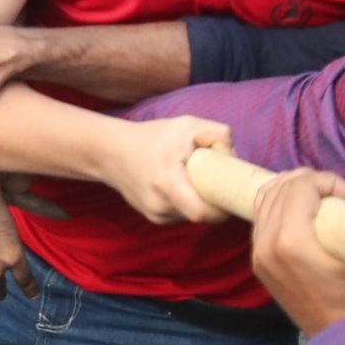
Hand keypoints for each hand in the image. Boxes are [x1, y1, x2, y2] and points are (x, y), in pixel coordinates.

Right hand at [93, 115, 229, 224]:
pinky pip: (181, 215)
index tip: (229, 194)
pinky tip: (182, 187)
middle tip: (218, 183)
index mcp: (168, 182)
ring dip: (200, 203)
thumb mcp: (187, 125)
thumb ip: (217, 134)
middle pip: (201, 215)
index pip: (202, 213)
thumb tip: (234, 157)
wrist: (111, 152)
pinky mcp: (153, 218)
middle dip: (214, 203)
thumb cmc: (152, 137)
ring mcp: (154, 215)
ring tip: (195, 180)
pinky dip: (187, 204)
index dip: (221, 209)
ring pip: (191, 216)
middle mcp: (159, 205)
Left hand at [251, 170, 344, 333]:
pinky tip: (301, 213)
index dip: (328, 181)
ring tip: (320, 201)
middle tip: (336, 196)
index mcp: (292, 239)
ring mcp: (259, 255)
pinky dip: (278, 207)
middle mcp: (267, 244)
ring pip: (265, 199)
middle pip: (280, 187)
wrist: (343, 334)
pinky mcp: (258, 263)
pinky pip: (261, 220)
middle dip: (311, 183)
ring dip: (292, 192)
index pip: (300, 184)